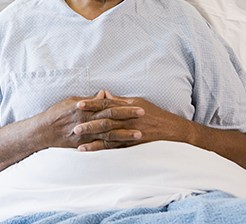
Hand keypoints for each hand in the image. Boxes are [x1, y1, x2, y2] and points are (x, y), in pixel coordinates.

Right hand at [37, 90, 144, 148]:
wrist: (43, 130)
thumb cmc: (57, 113)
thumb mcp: (73, 101)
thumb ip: (90, 100)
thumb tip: (104, 94)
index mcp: (86, 108)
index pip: (109, 105)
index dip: (125, 106)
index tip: (139, 106)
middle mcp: (87, 120)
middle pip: (112, 118)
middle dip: (128, 117)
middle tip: (144, 115)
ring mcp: (86, 134)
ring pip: (109, 134)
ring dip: (124, 134)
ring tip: (139, 135)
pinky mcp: (83, 145)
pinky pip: (100, 147)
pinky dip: (111, 148)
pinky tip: (122, 149)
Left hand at [73, 91, 192, 150]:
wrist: (171, 131)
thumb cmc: (154, 114)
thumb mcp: (137, 101)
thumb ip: (118, 99)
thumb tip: (103, 93)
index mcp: (127, 107)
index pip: (106, 104)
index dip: (92, 104)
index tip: (78, 104)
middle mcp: (127, 120)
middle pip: (105, 121)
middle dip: (89, 123)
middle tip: (73, 125)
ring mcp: (129, 134)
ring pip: (107, 136)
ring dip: (92, 140)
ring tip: (77, 142)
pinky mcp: (131, 145)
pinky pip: (113, 148)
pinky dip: (100, 150)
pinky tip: (89, 151)